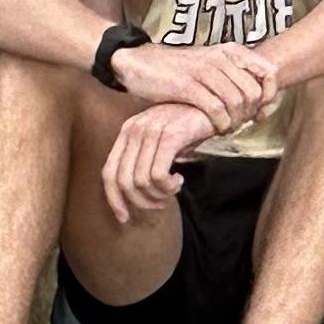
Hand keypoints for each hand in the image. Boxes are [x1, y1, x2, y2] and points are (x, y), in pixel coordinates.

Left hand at [101, 103, 211, 223]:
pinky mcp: (170, 135)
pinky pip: (158, 175)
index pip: (109, 173)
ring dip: (159, 194)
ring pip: (142, 181)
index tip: (125, 218)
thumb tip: (135, 193)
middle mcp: (134, 129)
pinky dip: (168, 186)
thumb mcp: (160, 141)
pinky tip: (180, 180)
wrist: (215, 105)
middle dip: (141, 202)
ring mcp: (151, 131)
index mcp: (127, 131)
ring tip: (174, 189)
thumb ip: (144, 159)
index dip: (114, 199)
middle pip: (124, 181)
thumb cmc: (188, 126)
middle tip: (160, 205)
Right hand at [109, 39, 277, 134]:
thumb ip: (232, 77)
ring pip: (237, 101)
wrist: (138, 63)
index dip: (269, 95)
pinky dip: (220, 124)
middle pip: (254, 91)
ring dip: (235, 121)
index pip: (267, 71)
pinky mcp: (186, 86)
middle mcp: (220, 58)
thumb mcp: (209, 66)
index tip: (259, 112)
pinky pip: (215, 109)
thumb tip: (260, 102)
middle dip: (250, 113)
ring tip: (226, 128)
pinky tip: (215, 129)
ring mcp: (203, 71)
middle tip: (239, 124)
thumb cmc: (177, 70)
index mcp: (229, 51)